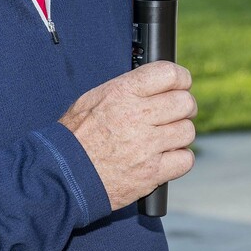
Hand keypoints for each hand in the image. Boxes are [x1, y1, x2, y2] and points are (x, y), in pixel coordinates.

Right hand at [59, 60, 196, 211]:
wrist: (63, 176)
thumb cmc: (75, 137)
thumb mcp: (93, 99)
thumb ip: (126, 88)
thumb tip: (154, 83)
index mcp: (123, 93)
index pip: (169, 74)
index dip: (181, 78)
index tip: (182, 85)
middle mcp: (137, 116)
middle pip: (185, 103)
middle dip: (184, 107)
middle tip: (175, 114)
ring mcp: (146, 146)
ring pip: (187, 131)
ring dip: (180, 134)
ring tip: (165, 138)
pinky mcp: (151, 173)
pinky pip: (185, 160)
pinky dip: (179, 159)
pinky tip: (166, 157)